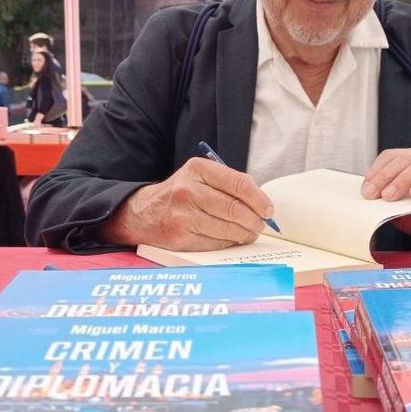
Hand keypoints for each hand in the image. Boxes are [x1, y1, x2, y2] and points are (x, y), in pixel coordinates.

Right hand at [100, 157, 274, 250]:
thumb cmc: (180, 194)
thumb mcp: (200, 177)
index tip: (268, 209)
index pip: (239, 184)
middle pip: (236, 209)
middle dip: (255, 220)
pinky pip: (216, 243)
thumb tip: (262, 202)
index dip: (259, 200)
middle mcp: (189, 190)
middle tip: (261, 225)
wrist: (142, 213)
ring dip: (245, 234)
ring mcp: (183, 215)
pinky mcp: (180, 236)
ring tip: (250, 233)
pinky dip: (229, 243)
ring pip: (228, 228)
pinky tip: (232, 239)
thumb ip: (229, 183)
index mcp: (198, 169)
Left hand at [361, 147, 410, 249]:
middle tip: (373, 193)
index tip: (366, 188)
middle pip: (410, 158)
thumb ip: (390, 200)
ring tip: (390, 195)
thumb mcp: (403, 209)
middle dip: (387, 175)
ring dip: (405, 178)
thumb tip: (368, 197)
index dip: (378, 169)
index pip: (395, 155)